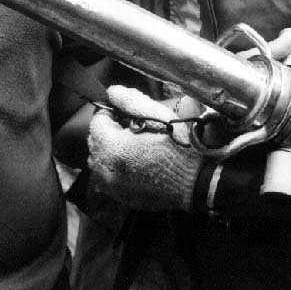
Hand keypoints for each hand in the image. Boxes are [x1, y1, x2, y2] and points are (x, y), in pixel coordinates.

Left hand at [87, 85, 200, 210]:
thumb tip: (111, 92)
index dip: (111, 113)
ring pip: (98, 160)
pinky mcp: (121, 197)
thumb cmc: (178, 146)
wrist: (195, 182)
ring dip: (109, 149)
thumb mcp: (157, 115)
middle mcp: (106, 170)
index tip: (127, 114)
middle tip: (132, 128)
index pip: (97, 122)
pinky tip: (135, 163)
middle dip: (109, 131)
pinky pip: (107, 177)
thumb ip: (130, 100)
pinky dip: (114, 167)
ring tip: (133, 146)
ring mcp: (112, 187)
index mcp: (113, 147)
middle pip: (95, 141)